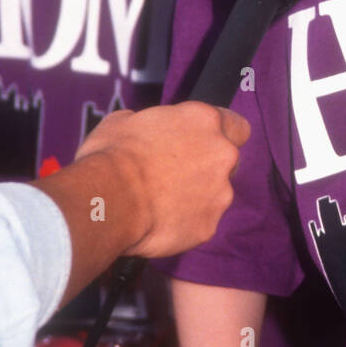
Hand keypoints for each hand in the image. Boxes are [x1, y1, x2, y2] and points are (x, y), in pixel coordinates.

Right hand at [72, 102, 249, 256]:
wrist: (108, 201)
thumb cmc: (112, 155)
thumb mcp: (123, 121)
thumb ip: (150, 122)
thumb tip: (143, 127)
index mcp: (204, 121)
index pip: (237, 125)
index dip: (222, 135)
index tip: (204, 143)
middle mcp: (222, 154)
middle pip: (229, 161)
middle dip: (209, 168)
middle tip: (177, 175)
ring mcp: (220, 193)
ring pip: (217, 195)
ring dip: (197, 197)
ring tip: (161, 203)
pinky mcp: (209, 226)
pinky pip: (201, 223)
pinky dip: (186, 223)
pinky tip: (159, 222)